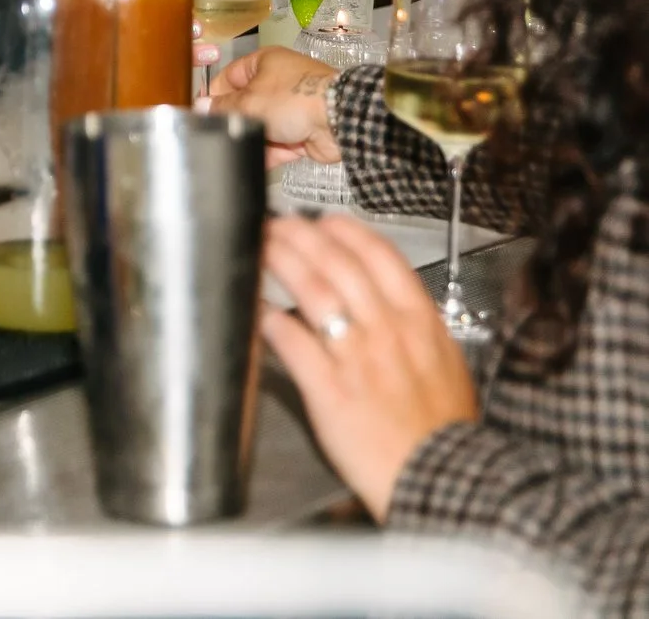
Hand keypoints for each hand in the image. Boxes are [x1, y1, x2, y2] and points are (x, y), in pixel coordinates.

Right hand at [204, 44, 340, 166]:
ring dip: (254, 139)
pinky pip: (279, 143)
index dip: (214, 96)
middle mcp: (278, 82)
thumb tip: (201, 107)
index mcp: (264, 63)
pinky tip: (256, 161)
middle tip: (222, 135)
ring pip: (262, 127)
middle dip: (237, 122)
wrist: (339, 120)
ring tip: (239, 150)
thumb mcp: (249, 101)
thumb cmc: (293, 99)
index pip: (229, 78)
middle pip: (246, 105)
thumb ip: (222, 107)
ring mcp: (292, 108)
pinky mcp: (303, 131)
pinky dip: (269, 153)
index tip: (203, 115)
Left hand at [262, 215, 477, 519]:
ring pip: (312, 291)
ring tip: (259, 248)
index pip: (380, 257)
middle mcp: (387, 331)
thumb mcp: (445, 365)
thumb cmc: (442, 430)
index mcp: (420, 323)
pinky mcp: (328, 389)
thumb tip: (385, 303)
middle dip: (301, 236)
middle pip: (337, 264)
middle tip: (277, 225)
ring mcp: (357, 357)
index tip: (324, 220)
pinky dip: (269, 318)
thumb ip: (415, 329)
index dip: (346, 231)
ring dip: (280, 261)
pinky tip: (254, 307)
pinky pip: (291, 341)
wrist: (440, 478)